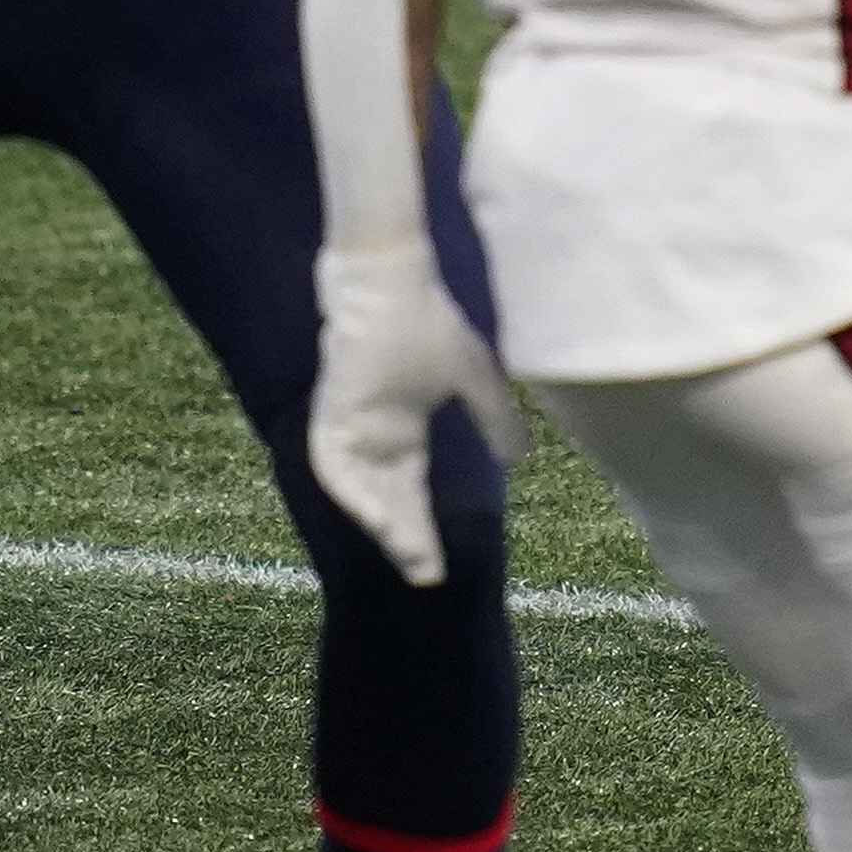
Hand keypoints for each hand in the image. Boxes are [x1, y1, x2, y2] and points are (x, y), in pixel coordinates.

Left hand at [309, 236, 527, 588]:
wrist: (391, 277)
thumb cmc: (428, 321)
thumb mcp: (472, 375)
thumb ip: (494, 417)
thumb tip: (519, 459)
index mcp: (402, 433)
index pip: (410, 496)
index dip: (422, 532)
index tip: (436, 571)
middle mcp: (373, 438)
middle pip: (384, 503)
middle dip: (403, 540)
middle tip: (423, 575)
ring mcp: (350, 425)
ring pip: (357, 490)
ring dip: (377, 520)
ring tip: (401, 549)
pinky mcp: (332, 408)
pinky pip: (332, 461)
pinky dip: (349, 488)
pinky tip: (368, 512)